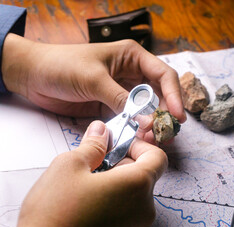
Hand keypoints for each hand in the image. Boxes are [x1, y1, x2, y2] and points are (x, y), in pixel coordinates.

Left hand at [2, 33, 185, 137]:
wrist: (34, 75)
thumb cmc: (63, 65)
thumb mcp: (94, 79)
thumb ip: (120, 100)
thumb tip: (145, 121)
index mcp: (133, 57)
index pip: (163, 75)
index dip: (174, 95)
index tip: (177, 116)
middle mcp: (132, 73)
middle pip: (159, 95)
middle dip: (165, 114)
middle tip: (167, 134)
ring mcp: (123, 91)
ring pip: (147, 109)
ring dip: (152, 124)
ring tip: (155, 140)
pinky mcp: (112, 106)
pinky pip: (130, 119)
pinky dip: (136, 129)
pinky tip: (139, 139)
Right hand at [14, 121, 167, 226]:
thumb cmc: (54, 215)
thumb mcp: (70, 166)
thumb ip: (93, 145)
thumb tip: (101, 131)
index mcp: (137, 185)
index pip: (157, 157)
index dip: (139, 145)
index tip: (119, 144)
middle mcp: (143, 208)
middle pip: (144, 175)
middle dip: (121, 164)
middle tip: (95, 163)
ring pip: (132, 194)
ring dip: (115, 183)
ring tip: (86, 186)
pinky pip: (125, 212)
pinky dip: (112, 202)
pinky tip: (87, 204)